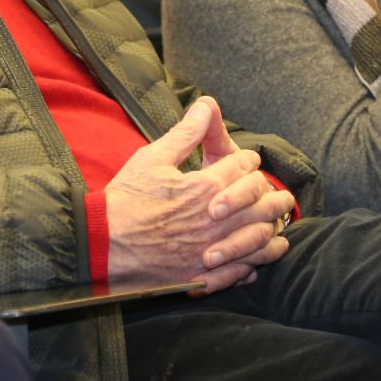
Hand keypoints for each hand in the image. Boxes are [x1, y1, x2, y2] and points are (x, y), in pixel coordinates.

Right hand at [106, 98, 293, 293]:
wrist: (101, 244)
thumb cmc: (124, 200)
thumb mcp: (152, 158)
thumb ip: (185, 133)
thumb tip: (206, 104)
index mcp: (203, 187)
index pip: (243, 168)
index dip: (249, 161)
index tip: (249, 161)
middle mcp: (213, 220)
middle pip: (259, 202)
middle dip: (271, 193)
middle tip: (277, 192)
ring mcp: (209, 250)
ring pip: (256, 239)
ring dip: (271, 229)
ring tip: (279, 224)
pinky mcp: (201, 275)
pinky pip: (239, 271)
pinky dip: (253, 264)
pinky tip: (257, 260)